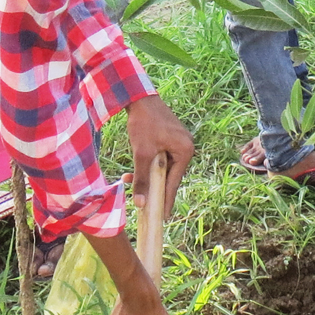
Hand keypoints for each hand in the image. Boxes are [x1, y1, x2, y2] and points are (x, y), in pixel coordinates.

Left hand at [125, 95, 193, 223]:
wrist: (138, 97)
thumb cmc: (143, 123)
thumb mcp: (142, 153)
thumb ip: (142, 179)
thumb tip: (140, 203)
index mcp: (185, 151)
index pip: (174, 182)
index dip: (166, 200)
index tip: (163, 216)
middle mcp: (186, 147)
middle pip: (169, 176)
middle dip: (152, 186)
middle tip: (142, 203)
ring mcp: (178, 142)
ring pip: (162, 168)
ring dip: (146, 175)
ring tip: (129, 179)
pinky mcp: (169, 138)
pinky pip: (160, 158)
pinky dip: (148, 165)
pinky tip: (133, 169)